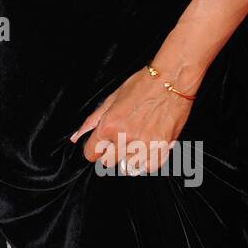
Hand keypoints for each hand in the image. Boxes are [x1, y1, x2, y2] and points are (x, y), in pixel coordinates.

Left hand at [70, 66, 192, 172]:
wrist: (171, 80)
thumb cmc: (142, 85)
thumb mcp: (111, 99)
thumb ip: (92, 121)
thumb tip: (75, 137)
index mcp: (109, 126)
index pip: (91, 154)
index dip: (94, 148)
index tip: (100, 144)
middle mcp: (125, 138)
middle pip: (108, 162)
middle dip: (111, 152)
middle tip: (121, 138)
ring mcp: (145, 145)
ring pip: (128, 166)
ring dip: (130, 156)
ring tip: (137, 140)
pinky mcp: (163, 148)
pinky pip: (148, 167)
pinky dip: (147, 160)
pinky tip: (147, 146)